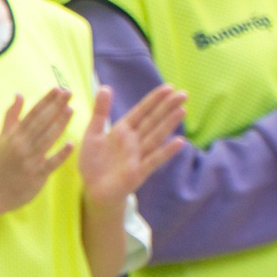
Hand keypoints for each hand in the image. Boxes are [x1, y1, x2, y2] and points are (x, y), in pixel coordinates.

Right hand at [0, 90, 76, 216]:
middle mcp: (21, 144)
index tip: (58, 89)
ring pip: (46, 138)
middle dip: (55, 106)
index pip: (32, 113)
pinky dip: (60, 154)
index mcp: (15, 134)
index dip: (46, 100)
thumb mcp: (3, 136)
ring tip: (71, 109)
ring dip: (59, 124)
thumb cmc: (0, 162)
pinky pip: (50, 163)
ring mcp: (29, 159)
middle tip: (69, 92)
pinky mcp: (35, 175)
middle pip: (40, 122)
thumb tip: (19, 94)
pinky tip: (71, 144)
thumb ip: (12, 115)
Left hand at [77, 85, 187, 215]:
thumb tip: (105, 87)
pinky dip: (166, 151)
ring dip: (169, 124)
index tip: (169, 87)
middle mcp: (133, 141)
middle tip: (184, 93)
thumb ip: (100, 112)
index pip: (141, 111)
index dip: (154, 100)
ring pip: (156, 136)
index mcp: (122, 131)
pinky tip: (179, 142)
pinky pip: (154, 159)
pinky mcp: (139, 171)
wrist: (92, 190)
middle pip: (153, 121)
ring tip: (182, 110)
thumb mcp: (92, 133)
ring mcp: (138, 155)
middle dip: (167, 107)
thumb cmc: (93, 162)